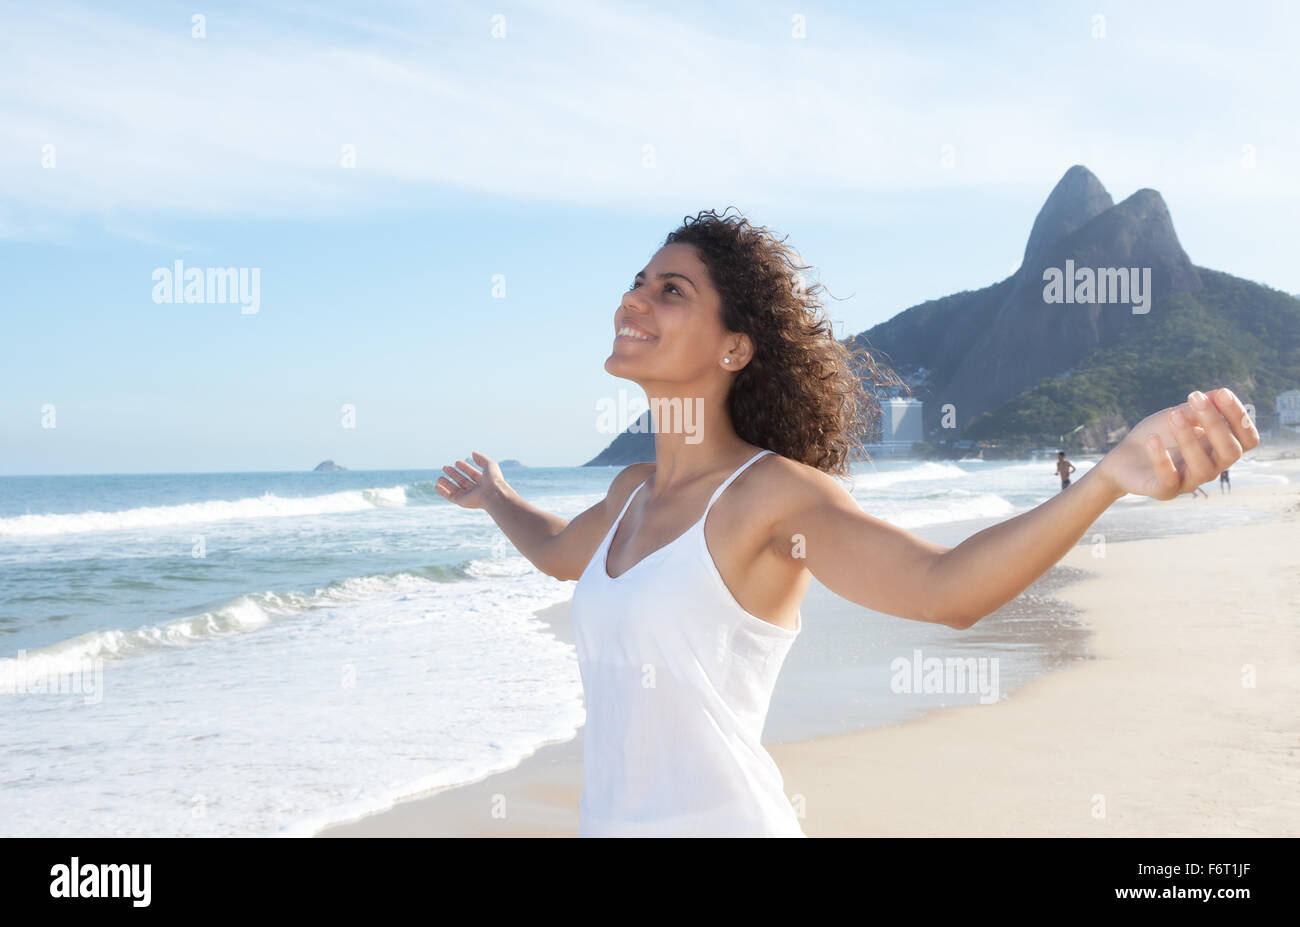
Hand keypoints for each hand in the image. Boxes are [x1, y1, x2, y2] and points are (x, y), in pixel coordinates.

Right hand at [434, 451, 503, 508]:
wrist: (493, 494)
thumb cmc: (493, 479)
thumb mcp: (489, 465)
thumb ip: (481, 459)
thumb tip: (473, 453)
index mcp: (484, 482)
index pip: (472, 474)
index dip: (465, 468)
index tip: (457, 462)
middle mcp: (476, 490)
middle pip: (462, 481)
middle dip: (454, 474)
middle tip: (445, 467)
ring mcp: (469, 496)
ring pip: (455, 489)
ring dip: (447, 483)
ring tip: (439, 477)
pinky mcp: (462, 502)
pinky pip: (450, 496)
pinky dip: (443, 492)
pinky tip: (437, 486)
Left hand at [1092, 388, 1258, 499]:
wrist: (1123, 458)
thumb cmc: (1158, 434)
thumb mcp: (1178, 415)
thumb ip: (1198, 408)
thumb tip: (1219, 393)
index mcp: (1219, 449)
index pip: (1246, 439)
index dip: (1240, 418)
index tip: (1222, 393)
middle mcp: (1211, 468)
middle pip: (1230, 452)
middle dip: (1216, 424)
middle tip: (1195, 398)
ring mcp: (1189, 482)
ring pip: (1203, 467)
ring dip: (1188, 438)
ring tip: (1174, 415)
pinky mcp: (1165, 491)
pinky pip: (1169, 479)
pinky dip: (1162, 458)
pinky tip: (1152, 439)